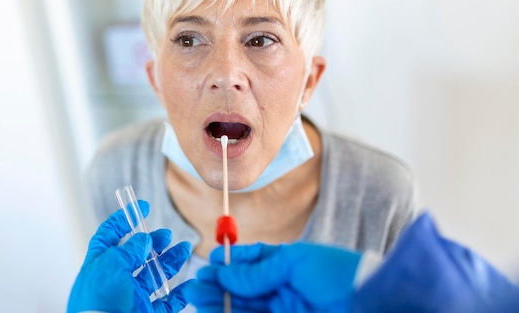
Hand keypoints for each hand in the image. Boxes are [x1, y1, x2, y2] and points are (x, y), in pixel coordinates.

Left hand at [67, 200, 191, 312]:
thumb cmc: (99, 303)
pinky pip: (168, 302)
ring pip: (155, 275)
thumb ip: (129, 250)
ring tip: (184, 248)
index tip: (142, 207)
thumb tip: (144, 239)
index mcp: (100, 265)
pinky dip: (181, 293)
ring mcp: (132, 297)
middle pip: (137, 255)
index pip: (110, 235)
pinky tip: (190, 283)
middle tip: (166, 235)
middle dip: (154, 242)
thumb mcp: (111, 266)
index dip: (124, 219)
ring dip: (171, 261)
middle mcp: (116, 280)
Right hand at [187, 242, 360, 312]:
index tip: (211, 262)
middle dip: (219, 286)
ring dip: (221, 303)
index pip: (254, 262)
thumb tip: (226, 271)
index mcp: (288, 264)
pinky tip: (219, 312)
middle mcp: (284, 287)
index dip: (231, 262)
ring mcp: (284, 309)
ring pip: (245, 307)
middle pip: (244, 288)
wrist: (372, 303)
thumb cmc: (339, 274)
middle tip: (197, 287)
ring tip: (199, 299)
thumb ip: (259, 271)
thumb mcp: (295, 262)